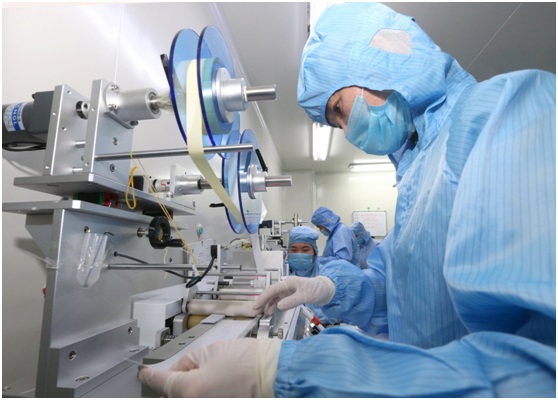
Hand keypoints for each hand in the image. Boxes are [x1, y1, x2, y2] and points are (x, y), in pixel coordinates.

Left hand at [138, 338, 281, 396]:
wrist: (273, 373)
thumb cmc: (248, 360)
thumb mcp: (211, 351)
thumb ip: (189, 362)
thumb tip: (180, 371)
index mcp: (191, 389)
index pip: (162, 383)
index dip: (151, 376)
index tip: (145, 373)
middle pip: (173, 395)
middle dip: (173, 383)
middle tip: (180, 372)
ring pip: (188, 397)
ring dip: (188, 389)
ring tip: (205, 376)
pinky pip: (202, 398)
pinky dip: (201, 392)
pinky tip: (212, 384)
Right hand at [253, 276, 335, 314]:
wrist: (327, 289)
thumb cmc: (317, 290)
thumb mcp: (305, 296)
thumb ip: (291, 301)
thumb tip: (278, 307)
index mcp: (288, 283)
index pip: (272, 290)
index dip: (263, 298)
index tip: (256, 306)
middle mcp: (286, 285)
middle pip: (271, 293)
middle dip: (262, 301)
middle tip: (255, 311)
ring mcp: (289, 290)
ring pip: (274, 297)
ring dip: (267, 304)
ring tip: (261, 313)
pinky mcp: (292, 295)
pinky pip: (280, 300)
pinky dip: (275, 305)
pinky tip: (272, 311)